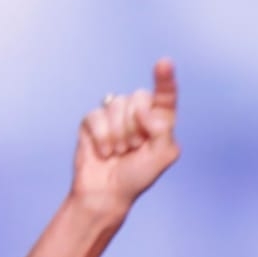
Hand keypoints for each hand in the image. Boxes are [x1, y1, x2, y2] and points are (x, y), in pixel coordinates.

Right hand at [74, 58, 180, 211]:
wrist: (106, 194)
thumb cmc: (137, 176)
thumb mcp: (163, 155)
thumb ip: (163, 129)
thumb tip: (143, 110)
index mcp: (159, 119)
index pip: (165, 95)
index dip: (165, 78)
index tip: (164, 63)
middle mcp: (137, 113)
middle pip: (138, 96)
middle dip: (136, 125)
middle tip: (133, 147)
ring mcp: (113, 115)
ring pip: (116, 105)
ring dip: (118, 134)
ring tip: (119, 152)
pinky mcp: (92, 121)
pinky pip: (97, 115)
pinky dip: (102, 137)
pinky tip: (104, 152)